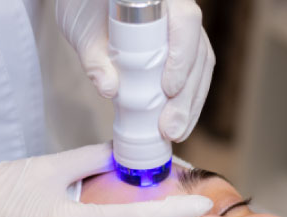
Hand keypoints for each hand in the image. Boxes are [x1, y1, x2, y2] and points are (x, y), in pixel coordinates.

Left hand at [55, 0, 214, 141]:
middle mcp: (182, 14)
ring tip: (175, 133)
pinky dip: (187, 103)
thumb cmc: (88, 11)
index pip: (186, 23)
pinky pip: (194, 78)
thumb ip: (94, 59)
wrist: (91, 9)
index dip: (182, 57)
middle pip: (199, 54)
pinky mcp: (184, 53)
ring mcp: (187, 35)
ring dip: (190, 106)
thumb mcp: (85, 32)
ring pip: (201, 70)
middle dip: (187, 97)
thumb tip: (108, 89)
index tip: (168, 90)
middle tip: (170, 129)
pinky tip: (178, 125)